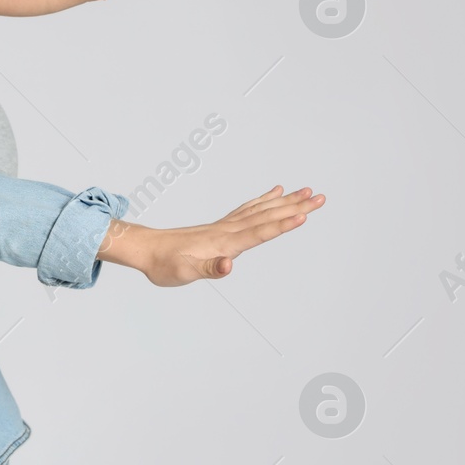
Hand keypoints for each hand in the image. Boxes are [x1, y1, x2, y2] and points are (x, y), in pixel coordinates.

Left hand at [99, 186, 325, 285]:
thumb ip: (209, 269)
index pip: (258, 233)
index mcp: (223, 243)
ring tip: (307, 192)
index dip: (281, 226)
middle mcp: (227, 231)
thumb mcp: (184, 273)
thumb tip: (229, 265)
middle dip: (295, 208)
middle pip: (267, 216)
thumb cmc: (164, 265)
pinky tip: (275, 194)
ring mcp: (224, 227)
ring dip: (285, 202)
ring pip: (261, 210)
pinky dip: (264, 201)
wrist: (145, 249)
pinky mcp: (221, 227)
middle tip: (320, 197)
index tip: (304, 216)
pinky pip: (248, 210)